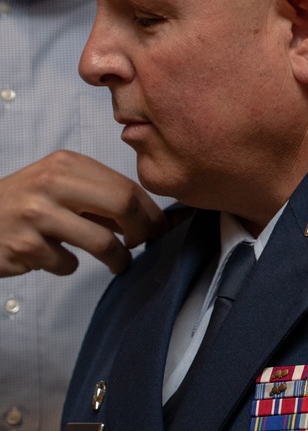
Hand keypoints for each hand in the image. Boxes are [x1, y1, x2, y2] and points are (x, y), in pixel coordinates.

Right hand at [0, 150, 167, 276]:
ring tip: (118, 263)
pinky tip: (56, 258)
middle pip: (122, 206)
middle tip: (144, 244)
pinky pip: (68, 264)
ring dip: (118, 259)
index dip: (151, 211)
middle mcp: (51, 183)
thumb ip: (101, 199)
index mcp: (66, 163)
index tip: (160, 228)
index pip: (127, 186)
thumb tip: (153, 219)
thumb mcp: (59, 188)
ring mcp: (35, 214)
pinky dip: (69, 266)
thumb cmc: (24, 206)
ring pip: (102, 242)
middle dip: (143, 231)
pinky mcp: (24, 246)